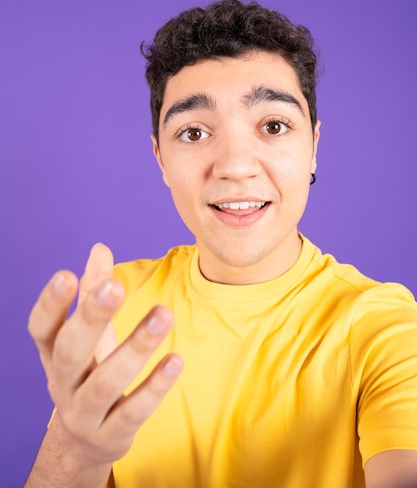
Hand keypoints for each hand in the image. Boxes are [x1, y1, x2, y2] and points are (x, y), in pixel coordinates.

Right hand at [28, 243, 182, 464]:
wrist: (86, 441)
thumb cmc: (89, 371)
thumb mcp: (88, 335)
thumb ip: (94, 291)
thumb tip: (100, 248)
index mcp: (53, 354)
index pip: (41, 329)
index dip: (51, 304)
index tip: (67, 274)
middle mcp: (62, 384)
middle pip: (70, 352)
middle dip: (91, 319)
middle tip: (114, 287)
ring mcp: (84, 414)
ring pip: (106, 383)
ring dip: (135, 347)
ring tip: (163, 314)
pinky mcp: (111, 436)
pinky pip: (133, 412)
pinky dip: (155, 387)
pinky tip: (176, 360)